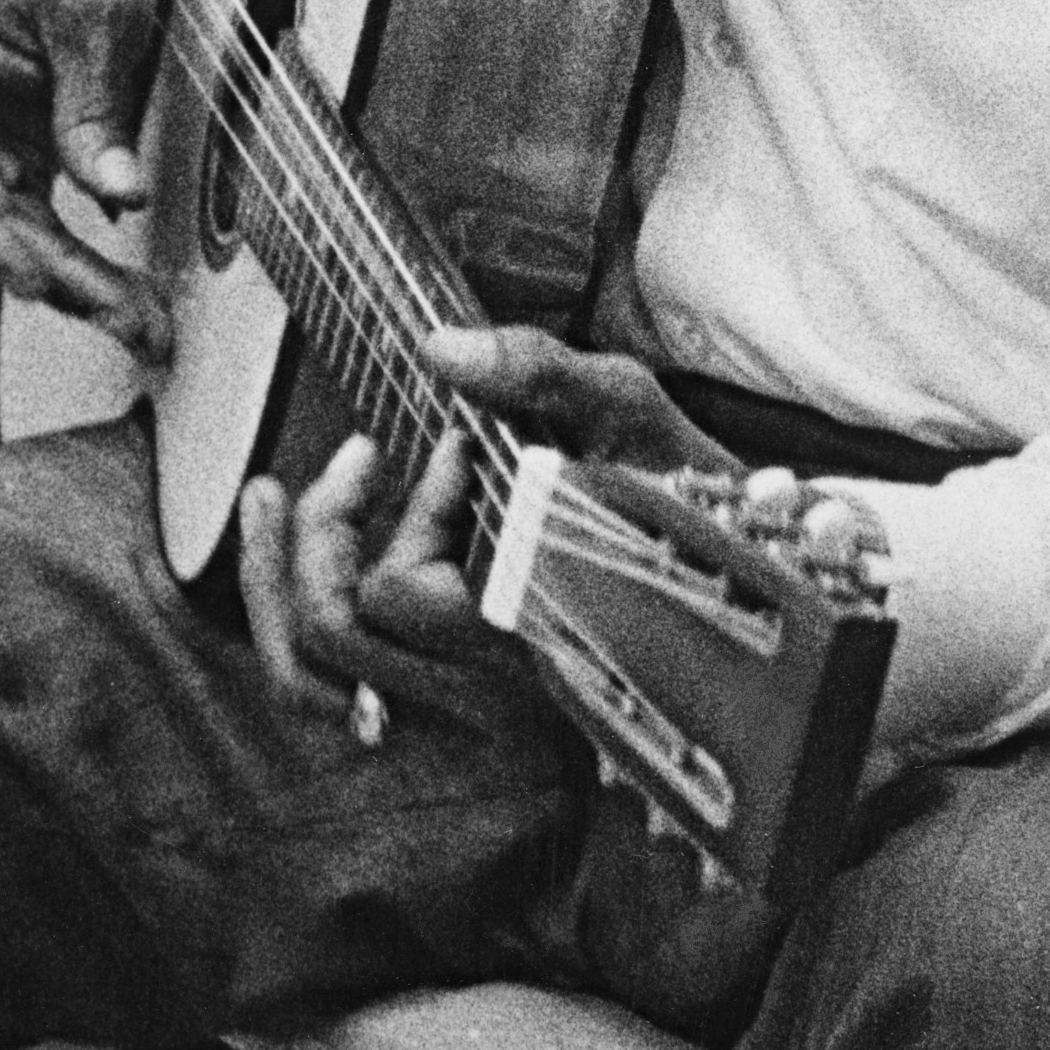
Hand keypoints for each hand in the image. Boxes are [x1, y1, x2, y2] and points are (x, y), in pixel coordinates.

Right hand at [0, 0, 162, 335]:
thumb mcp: (97, 10)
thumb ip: (95, 107)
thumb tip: (113, 191)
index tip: (39, 279)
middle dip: (53, 276)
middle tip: (124, 317)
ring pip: (6, 226)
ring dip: (70, 276)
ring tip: (135, 318)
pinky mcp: (2, 145)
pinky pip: (29, 212)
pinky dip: (74, 251)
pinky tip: (117, 289)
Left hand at [235, 327, 889, 766]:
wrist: (761, 590)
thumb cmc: (694, 498)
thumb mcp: (631, 412)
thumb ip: (536, 374)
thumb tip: (435, 347)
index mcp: (525, 619)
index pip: (401, 594)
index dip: (410, 513)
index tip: (455, 451)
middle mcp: (487, 681)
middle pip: (337, 640)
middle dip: (320, 541)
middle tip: (356, 467)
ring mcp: (475, 703)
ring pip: (329, 678)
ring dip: (288, 584)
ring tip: (292, 500)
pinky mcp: (471, 702)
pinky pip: (357, 692)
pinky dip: (318, 624)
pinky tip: (322, 560)